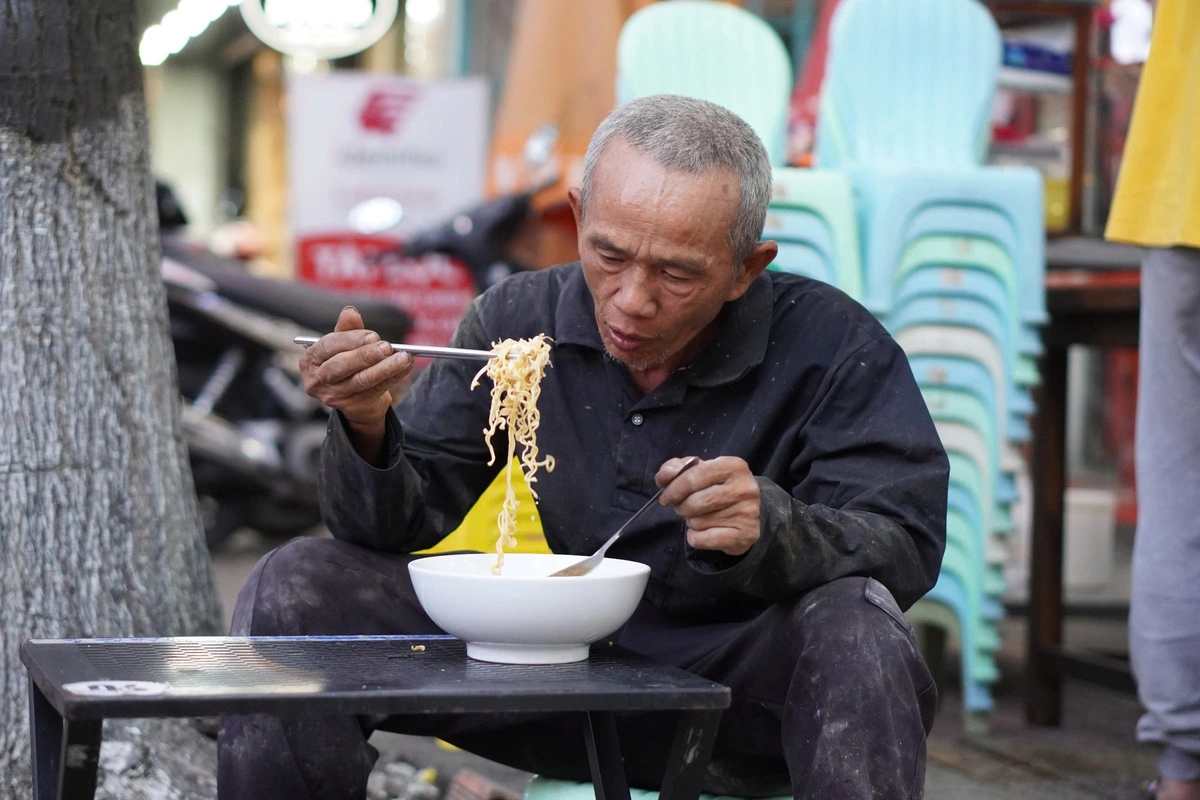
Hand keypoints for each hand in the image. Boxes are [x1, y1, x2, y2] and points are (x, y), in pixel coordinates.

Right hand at [299, 306, 413, 433]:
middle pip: (341, 366)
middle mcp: (317, 379)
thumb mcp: (344, 345)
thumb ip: (347, 329)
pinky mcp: (351, 406)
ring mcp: (333, 396)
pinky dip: (393, 377)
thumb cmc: (348, 363)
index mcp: (311, 359)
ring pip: (360, 380)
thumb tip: (349, 311)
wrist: (355, 397)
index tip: (373, 336)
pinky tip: (405, 367)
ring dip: (385, 368)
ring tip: (403, 357)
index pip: (328, 345)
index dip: (351, 339)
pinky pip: (375, 390)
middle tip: (387, 347)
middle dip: (366, 355)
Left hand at [655, 456, 760, 556]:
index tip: (665, 497)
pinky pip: (703, 539)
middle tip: (683, 507)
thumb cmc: (717, 487)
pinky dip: (695, 538)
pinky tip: (704, 532)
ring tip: (701, 516)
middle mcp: (744, 488)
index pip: (693, 477)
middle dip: (681, 506)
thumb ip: (676, 468)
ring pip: (698, 522)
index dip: (673, 488)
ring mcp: (747, 513)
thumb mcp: (699, 470)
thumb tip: (664, 476)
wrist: (746, 513)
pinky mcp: (746, 535)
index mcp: (733, 466)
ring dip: (691, 521)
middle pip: (694, 502)